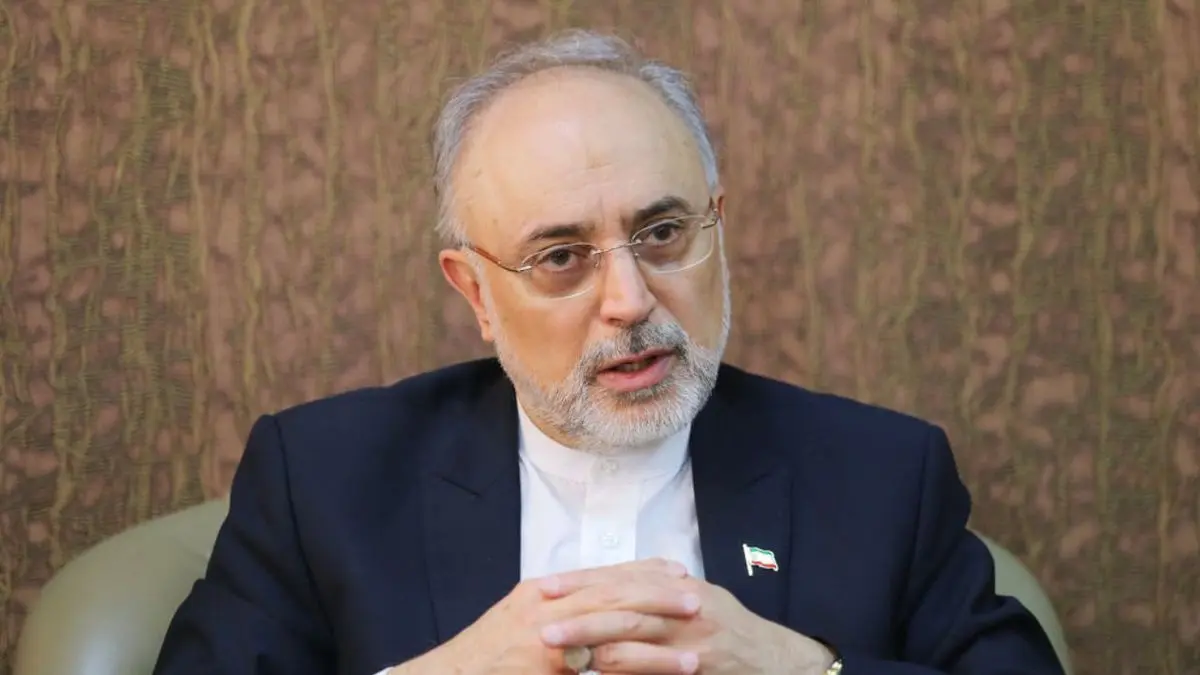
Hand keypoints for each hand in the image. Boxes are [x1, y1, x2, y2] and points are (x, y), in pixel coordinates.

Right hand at [392, 558, 700, 674]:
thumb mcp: (520, 620)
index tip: (675, 568)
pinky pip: (605, 666)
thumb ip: (557, 611)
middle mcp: (548, 606)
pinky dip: (641, 666)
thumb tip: (590, 607)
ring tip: (696, 634)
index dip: (641, 570)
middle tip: (696, 594)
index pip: (602, 573)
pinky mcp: (551, 665)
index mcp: (543, 591)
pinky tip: (669, 671)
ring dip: (661, 630)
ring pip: (617, 623)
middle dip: (659, 592)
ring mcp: (549, 636)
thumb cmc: (485, 658)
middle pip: (615, 590)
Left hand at [538, 571, 835, 674]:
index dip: (582, 580)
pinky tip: (596, 669)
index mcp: (678, 584)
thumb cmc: (732, 635)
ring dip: (587, 635)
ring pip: (631, 628)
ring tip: (552, 640)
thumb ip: (657, 595)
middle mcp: (685, 601)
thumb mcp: (697, 603)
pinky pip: (654, 663)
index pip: (620, 577)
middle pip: (620, 596)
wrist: (778, 662)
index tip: (544, 584)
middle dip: (576, 603)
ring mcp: (693, 633)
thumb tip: (610, 590)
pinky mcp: (700, 662)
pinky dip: (623, 665)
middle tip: (538, 610)